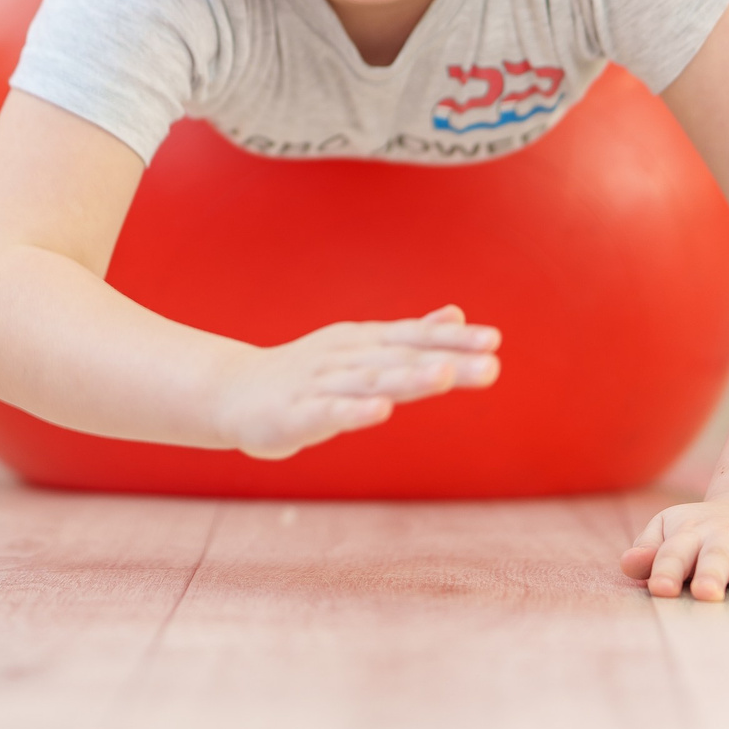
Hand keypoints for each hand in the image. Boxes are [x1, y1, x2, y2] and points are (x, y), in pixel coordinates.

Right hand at [216, 305, 498, 459]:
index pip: (414, 338)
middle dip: (447, 361)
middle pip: (402, 359)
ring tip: (445, 378)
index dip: (453, 340)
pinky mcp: (295, 414)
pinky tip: (379, 412)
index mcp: (364, 343)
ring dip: (408, 380)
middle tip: (491, 363)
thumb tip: (458, 314)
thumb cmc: (308, 373)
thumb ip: (411, 336)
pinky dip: (353, 411)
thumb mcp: (362, 350)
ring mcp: (320, 384)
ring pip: (370, 381)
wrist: (234, 392)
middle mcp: (347, 357)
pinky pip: (327, 411)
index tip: (494, 341)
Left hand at [621, 491, 728, 602]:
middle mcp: (727, 536)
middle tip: (707, 594)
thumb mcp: (671, 532)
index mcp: (692, 533)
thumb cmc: (700, 533)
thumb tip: (628, 565)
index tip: (660, 589)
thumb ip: (649, 551)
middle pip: (719, 553)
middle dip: (713, 572)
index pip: (675, 550)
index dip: (666, 568)